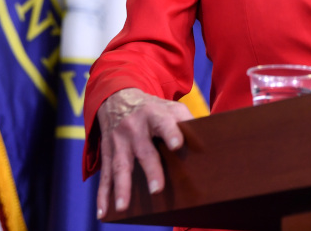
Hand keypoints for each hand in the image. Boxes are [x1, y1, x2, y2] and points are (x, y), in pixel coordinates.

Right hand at [96, 88, 192, 218]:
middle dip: (151, 170)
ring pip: (120, 166)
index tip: (177, 145)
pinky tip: (103, 211)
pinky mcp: (107, 154)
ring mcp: (118, 142)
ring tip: (123, 207)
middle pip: (143, 150)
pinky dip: (103, 194)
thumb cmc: (153, 108)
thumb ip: (187, 120)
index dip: (171, 133)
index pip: (164, 123)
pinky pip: (105, 176)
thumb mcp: (170, 107)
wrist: (117, 99)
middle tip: (157, 189)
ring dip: (122, 187)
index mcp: (154, 115)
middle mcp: (134, 128)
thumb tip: (207, 138)